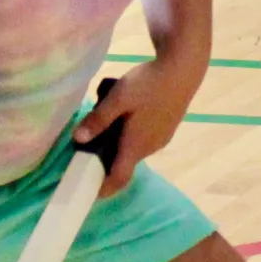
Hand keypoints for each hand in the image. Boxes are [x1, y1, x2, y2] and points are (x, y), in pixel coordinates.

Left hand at [73, 57, 196, 196]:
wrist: (183, 69)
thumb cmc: (149, 83)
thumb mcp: (118, 98)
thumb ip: (98, 119)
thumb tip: (77, 139)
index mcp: (136, 145)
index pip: (119, 178)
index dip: (104, 189)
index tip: (88, 192)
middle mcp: (150, 148)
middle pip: (124, 163)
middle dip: (107, 159)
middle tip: (89, 145)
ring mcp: (161, 139)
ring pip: (135, 150)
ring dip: (120, 144)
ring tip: (109, 121)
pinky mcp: (168, 129)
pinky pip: (144, 140)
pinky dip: (132, 136)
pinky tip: (128, 114)